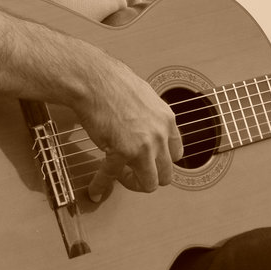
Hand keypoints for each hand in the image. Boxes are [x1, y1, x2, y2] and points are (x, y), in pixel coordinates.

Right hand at [77, 57, 183, 202]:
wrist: (94, 79)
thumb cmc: (113, 81)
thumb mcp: (145, 96)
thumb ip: (150, 116)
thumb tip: (145, 126)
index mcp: (167, 120)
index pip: (176, 153)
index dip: (161, 161)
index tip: (150, 161)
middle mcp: (159, 135)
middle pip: (166, 173)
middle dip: (150, 176)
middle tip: (135, 173)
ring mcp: (143, 146)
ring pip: (149, 183)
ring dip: (134, 185)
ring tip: (121, 179)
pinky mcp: (121, 152)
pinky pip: (112, 176)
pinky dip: (102, 185)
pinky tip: (96, 190)